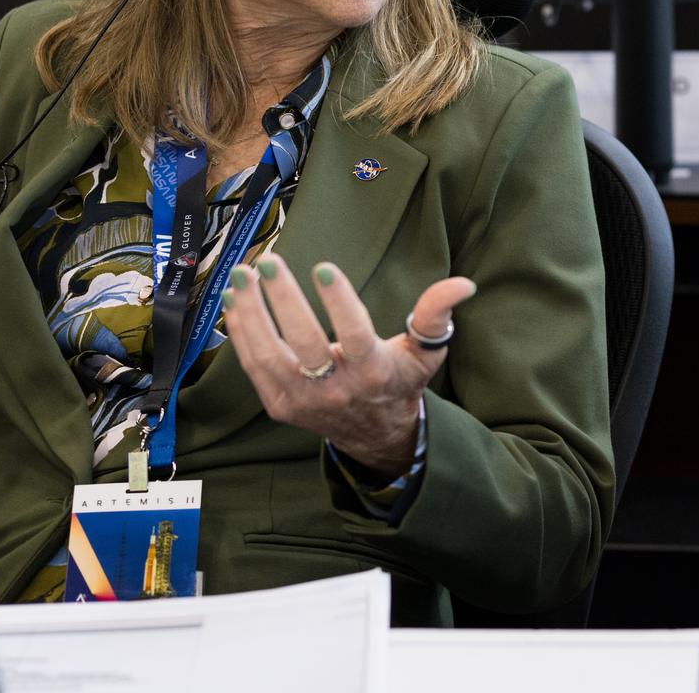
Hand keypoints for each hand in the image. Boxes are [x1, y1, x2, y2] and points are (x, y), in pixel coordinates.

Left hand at [219, 250, 474, 476]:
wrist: (374, 434)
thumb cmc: (398, 382)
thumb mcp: (425, 352)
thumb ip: (436, 315)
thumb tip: (462, 284)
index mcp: (373, 372)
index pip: (353, 333)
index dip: (338, 300)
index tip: (322, 266)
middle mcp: (336, 389)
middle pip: (303, 343)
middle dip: (283, 300)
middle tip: (269, 263)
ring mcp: (304, 400)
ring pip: (269, 355)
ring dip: (251, 314)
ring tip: (242, 276)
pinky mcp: (280, 406)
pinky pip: (254, 367)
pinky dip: (242, 334)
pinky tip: (235, 302)